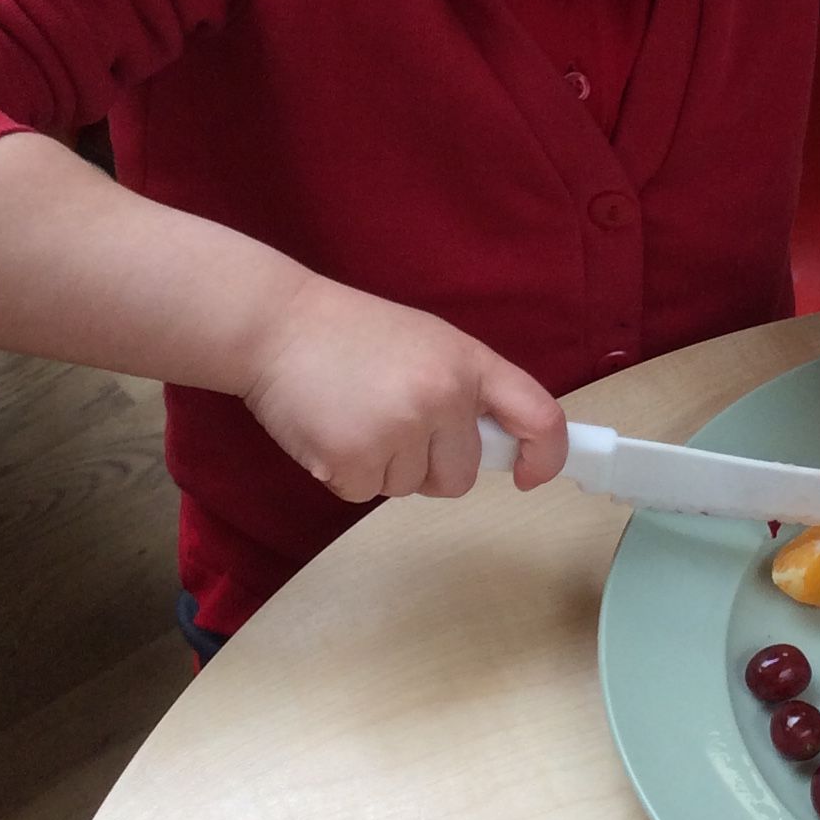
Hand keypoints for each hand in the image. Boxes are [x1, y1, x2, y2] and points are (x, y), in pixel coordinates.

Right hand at [241, 274, 566, 505]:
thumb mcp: (429, 344)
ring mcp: (398, 429)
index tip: (528, 474)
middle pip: (462, 475)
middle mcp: (442, 396)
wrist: (273, 325)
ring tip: (353, 414)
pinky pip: (365, 493)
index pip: (539, 417)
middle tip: (389, 420)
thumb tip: (502, 447)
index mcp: (468, 363)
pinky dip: (346, 473)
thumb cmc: (351, 335)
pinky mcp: (353, 460)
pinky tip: (329, 430)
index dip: (545, 456)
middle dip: (429, 464)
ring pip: (410, 487)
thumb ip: (467, 389)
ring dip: (382, 465)